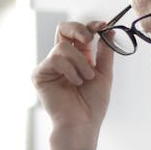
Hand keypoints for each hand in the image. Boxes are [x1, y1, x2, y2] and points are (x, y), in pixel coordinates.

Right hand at [31, 20, 113, 149]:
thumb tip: (110, 30)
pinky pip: (54, 59)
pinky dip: (69, 70)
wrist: (83, 123)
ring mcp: (50, 66)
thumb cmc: (92, 104)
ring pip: (62, 46)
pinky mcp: (40, 74)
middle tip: (89, 38)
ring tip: (85, 78)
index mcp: (78, 57)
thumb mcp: (104, 73)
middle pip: (63, 29)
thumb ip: (105, 51)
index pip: (80, 33)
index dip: (90, 26)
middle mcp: (63, 59)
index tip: (102, 26)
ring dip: (80, 62)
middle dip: (78, 29)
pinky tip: (74, 83)